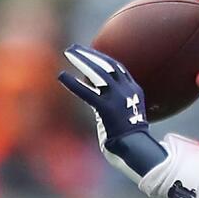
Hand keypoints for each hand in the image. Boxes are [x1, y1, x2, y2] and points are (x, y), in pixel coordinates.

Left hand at [58, 44, 167, 183]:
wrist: (136, 150)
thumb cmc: (131, 139)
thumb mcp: (129, 117)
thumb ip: (118, 107)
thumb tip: (102, 106)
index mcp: (135, 91)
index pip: (118, 68)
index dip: (103, 58)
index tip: (89, 52)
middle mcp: (127, 91)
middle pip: (108, 65)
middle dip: (90, 54)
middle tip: (74, 48)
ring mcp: (118, 99)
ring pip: (99, 73)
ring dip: (82, 61)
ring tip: (68, 53)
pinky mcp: (107, 109)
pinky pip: (88, 93)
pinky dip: (74, 83)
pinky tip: (62, 76)